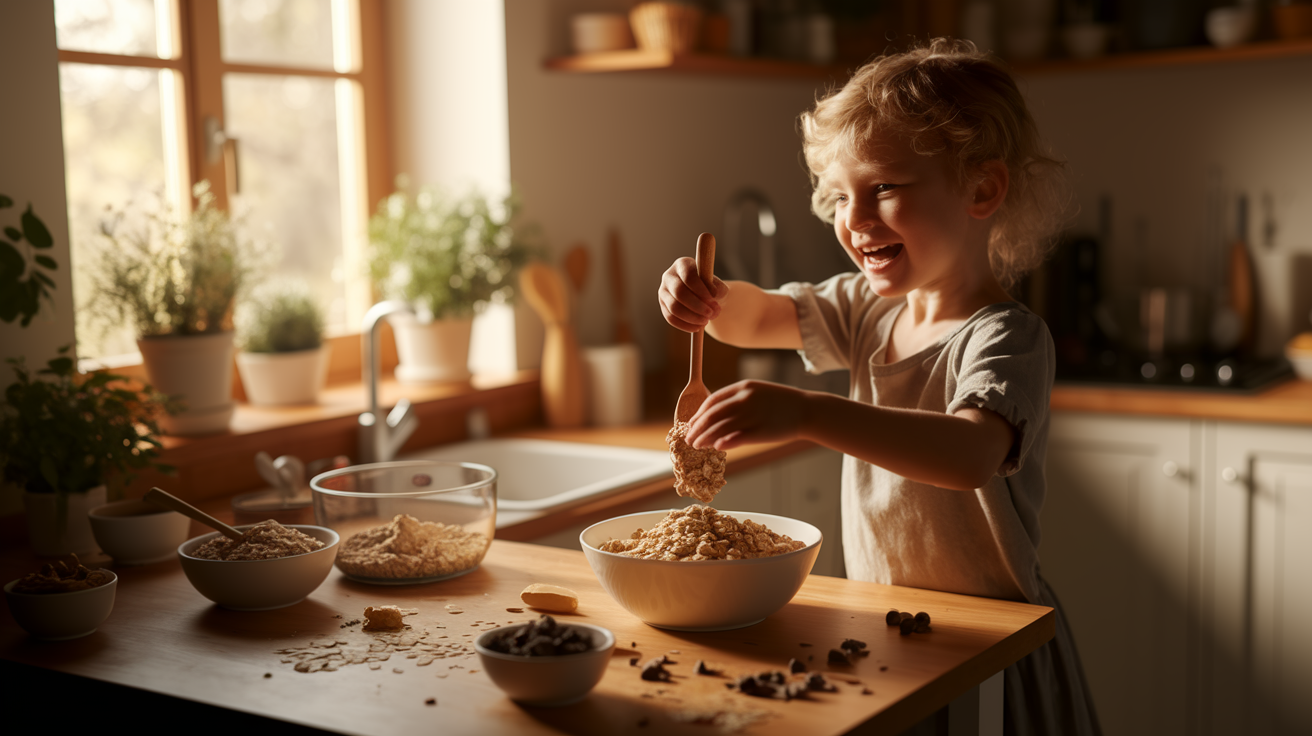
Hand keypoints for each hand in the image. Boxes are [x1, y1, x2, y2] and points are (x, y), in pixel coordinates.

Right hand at [658, 257, 727, 332]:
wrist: (706, 299)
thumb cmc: (712, 289)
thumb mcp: (718, 286)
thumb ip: (717, 289)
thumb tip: (711, 295)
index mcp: (683, 264)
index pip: (688, 275)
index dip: (700, 288)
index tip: (713, 298)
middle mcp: (669, 276)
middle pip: (679, 292)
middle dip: (697, 305)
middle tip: (711, 314)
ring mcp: (663, 292)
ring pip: (674, 307)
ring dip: (692, 317)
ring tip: (706, 321)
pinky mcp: (663, 306)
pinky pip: (671, 318)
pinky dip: (685, 325)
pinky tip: (697, 327)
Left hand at [685, 380, 810, 450]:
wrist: (807, 410)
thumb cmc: (780, 403)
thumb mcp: (757, 392)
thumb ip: (736, 401)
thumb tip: (713, 416)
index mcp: (743, 387)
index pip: (712, 401)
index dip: (698, 414)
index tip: (692, 424)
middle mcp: (746, 398)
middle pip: (712, 415)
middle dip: (697, 428)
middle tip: (689, 439)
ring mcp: (753, 414)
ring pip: (721, 427)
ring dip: (705, 438)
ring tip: (698, 446)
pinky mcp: (761, 430)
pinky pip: (737, 437)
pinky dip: (724, 443)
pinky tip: (716, 447)